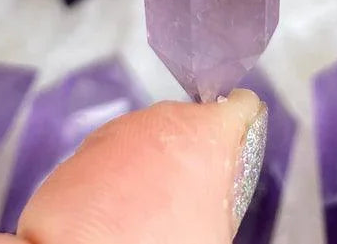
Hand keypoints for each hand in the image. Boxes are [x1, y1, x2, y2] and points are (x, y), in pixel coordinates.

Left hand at [0, 88, 266, 243]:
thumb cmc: (160, 238)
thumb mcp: (218, 226)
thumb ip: (225, 192)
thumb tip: (218, 198)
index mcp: (209, 131)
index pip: (242, 107)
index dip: (244, 124)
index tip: (241, 141)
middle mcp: (167, 117)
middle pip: (194, 124)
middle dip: (194, 151)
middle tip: (195, 195)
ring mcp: (127, 126)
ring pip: (153, 136)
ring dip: (157, 160)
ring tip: (155, 207)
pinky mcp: (92, 143)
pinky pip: (119, 151)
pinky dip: (124, 171)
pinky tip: (123, 208)